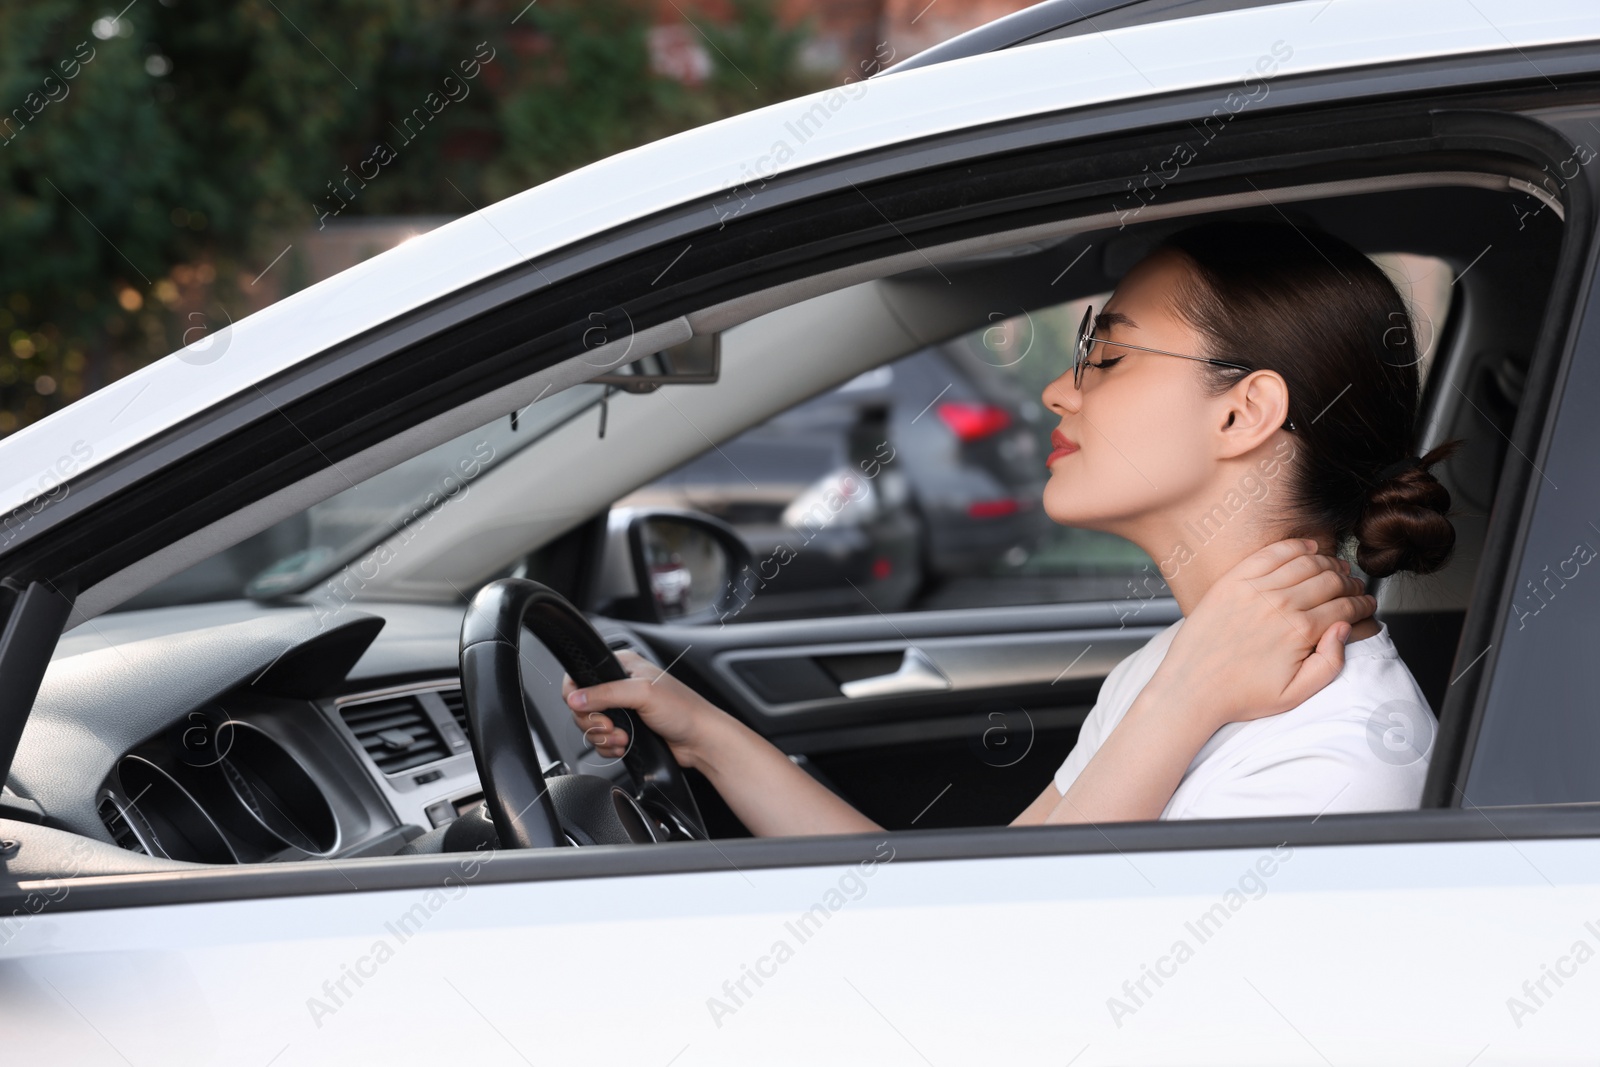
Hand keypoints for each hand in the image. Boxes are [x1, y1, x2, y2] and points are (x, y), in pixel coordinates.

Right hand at [562, 649, 723, 768]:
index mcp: (621, 666)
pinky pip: (602, 741)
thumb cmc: (683, 710)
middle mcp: (619, 686)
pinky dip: (609, 747)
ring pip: (590, 727)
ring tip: (624, 738)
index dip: (578, 695)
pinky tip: (625, 745)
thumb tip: (575, 698)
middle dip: (594, 722)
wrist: (700, 740)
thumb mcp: (643, 694)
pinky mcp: (625, 730)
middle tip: (612, 727)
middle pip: (581, 706)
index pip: (580, 675)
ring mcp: (622, 710)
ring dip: (604, 738)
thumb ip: (606, 694)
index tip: (588, 709)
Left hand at [1152, 538, 1374, 727]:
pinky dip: (1294, 546)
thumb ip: (1330, 664)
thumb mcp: (1295, 695)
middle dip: (1350, 583)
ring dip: (1328, 562)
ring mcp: (1254, 589)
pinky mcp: (1233, 581)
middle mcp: (1280, 605)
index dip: (1362, 604)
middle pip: (1330, 580)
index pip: (1345, 607)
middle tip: (1354, 587)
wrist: (1192, 689)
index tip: (1367, 604)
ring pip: (1305, 563)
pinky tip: (1308, 548)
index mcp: (1300, 632)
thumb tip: (1344, 628)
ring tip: (1336, 568)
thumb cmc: (1241, 695)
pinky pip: (1271, 553)